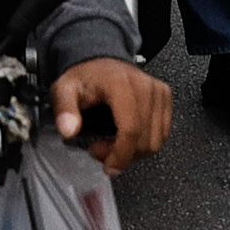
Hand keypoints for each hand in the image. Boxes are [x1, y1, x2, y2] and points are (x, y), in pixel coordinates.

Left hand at [52, 58, 175, 173]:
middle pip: (144, 139)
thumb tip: (68, 130)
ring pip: (156, 141)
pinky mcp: (165, 98)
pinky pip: (162, 134)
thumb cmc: (84, 78)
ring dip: (134, 152)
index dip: (121, 154)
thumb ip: (64, 109)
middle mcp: (145, 86)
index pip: (131, 128)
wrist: (100, 63)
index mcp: (120, 83)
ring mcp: (158, 92)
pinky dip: (145, 144)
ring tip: (112, 145)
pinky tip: (127, 139)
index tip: (109, 166)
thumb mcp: (64, 90)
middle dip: (123, 155)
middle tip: (99, 150)